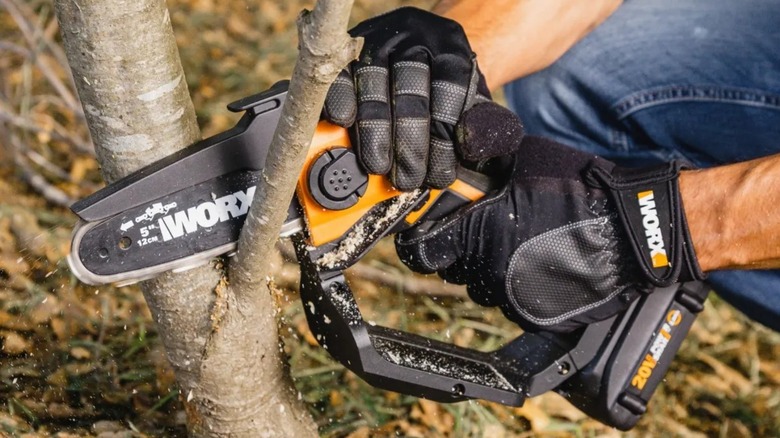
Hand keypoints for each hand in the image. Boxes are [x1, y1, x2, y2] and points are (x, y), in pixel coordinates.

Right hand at [322, 7, 489, 190]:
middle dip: (408, 145)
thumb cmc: (445, 84)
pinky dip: (340, 101)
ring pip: (374, 88)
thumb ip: (475, 124)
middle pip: (411, 94)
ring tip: (378, 166)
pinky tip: (344, 124)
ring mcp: (381, 40)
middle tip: (407, 178)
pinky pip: (341, 75)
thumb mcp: (470, 99)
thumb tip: (472, 153)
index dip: (442, 141)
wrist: (420, 46)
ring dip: (373, 134)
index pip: (450, 95)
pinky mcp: (351, 48)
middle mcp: (417, 37)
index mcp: (452, 49)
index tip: (438, 174)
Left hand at [396, 107, 706, 331]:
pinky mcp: (535, 315)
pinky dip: (517, 283)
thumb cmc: (580, 190)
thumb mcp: (525, 158)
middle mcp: (486, 272)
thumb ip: (485, 159)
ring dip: (489, 267)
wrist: (633, 232)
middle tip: (486, 227)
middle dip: (460, 248)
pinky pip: (512, 300)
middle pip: (452, 267)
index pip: (420, 251)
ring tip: (521, 241)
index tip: (426, 232)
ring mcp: (511, 298)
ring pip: (481, 286)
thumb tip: (460, 150)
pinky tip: (542, 260)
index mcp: (474, 234)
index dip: (420, 239)